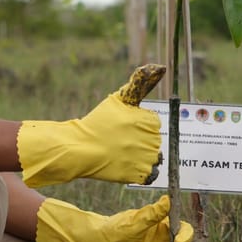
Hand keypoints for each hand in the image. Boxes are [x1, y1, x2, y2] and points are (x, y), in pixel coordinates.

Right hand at [17, 89, 161, 187]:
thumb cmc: (98, 122)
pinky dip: (140, 170)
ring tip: (122, 151)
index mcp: (149, 121)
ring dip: (141, 155)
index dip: (137, 125)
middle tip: (119, 139)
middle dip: (139, 140)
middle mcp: (152, 140)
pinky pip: (150, 173)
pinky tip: (126, 163)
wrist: (80, 149)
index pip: (153, 124)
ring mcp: (147, 159)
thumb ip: (141, 82)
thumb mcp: (119, 98)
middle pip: (153, 140)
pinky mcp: (140, 175)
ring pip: (153, 157)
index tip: (122, 127)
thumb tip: (161, 66)